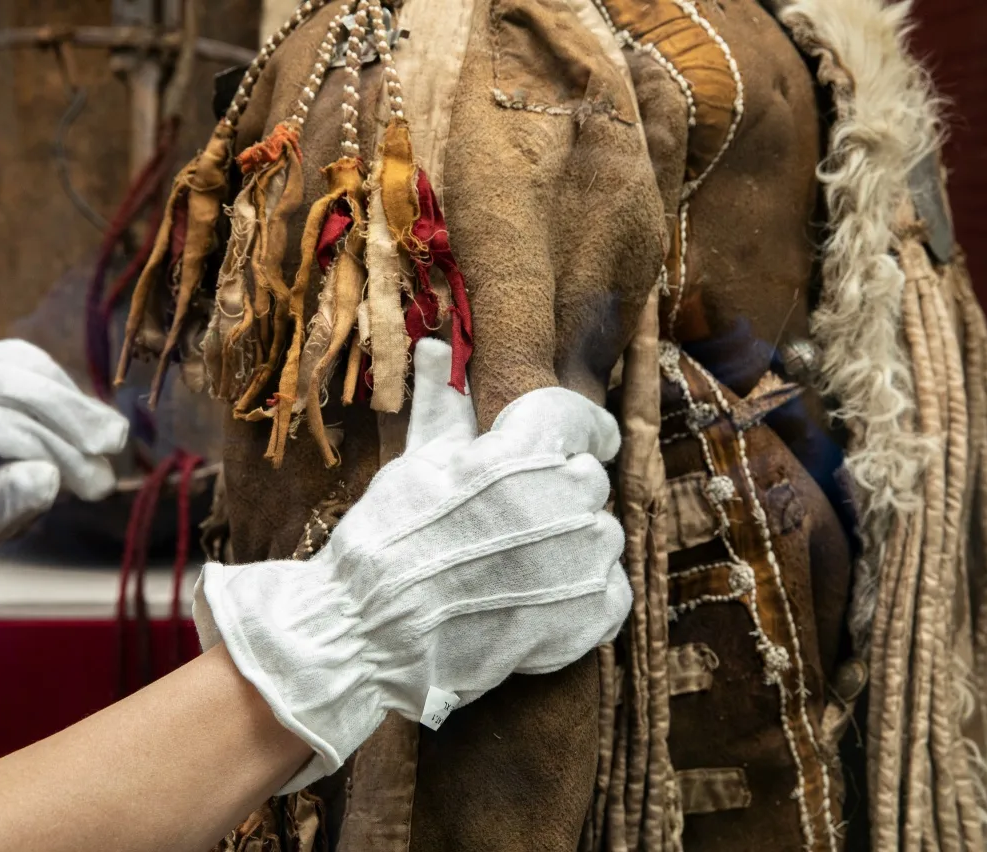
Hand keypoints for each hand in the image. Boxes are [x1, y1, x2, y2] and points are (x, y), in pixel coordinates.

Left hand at [0, 340, 128, 619]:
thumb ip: (4, 502)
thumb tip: (48, 477)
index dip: (43, 447)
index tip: (91, 484)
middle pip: (0, 382)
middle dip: (64, 412)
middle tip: (111, 446)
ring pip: (18, 363)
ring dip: (72, 398)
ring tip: (112, 437)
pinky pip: (31, 361)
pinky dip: (66, 387)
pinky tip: (91, 417)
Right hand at [196, 338, 630, 792]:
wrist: (374, 629)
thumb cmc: (389, 539)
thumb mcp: (417, 461)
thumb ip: (443, 404)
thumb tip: (434, 348)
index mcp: (521, 450)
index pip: (577, 417)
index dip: (575, 429)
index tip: (570, 442)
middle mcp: (560, 497)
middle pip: (587, 479)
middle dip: (558, 493)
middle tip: (514, 520)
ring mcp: (579, 559)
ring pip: (601, 535)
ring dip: (571, 545)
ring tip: (518, 565)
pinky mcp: (588, 614)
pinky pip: (612, 590)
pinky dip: (586, 597)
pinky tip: (538, 599)